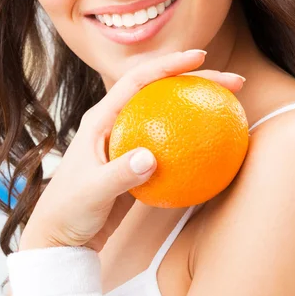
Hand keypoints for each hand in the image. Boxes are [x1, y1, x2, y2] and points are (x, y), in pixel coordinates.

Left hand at [18, 49, 245, 251]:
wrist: (62, 236)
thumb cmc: (68, 210)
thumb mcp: (91, 192)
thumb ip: (119, 175)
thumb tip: (152, 158)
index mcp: (102, 118)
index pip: (138, 80)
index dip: (169, 65)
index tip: (200, 58)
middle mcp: (117, 123)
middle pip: (161, 91)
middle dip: (196, 81)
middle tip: (232, 83)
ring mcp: (130, 143)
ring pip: (170, 115)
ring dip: (197, 107)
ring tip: (229, 106)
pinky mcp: (139, 164)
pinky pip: (172, 145)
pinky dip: (193, 142)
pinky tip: (214, 148)